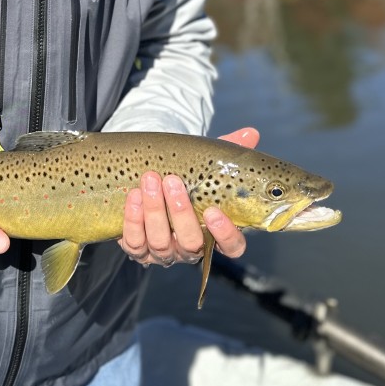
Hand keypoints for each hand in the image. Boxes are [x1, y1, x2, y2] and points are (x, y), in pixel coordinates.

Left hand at [118, 127, 259, 267]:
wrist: (153, 178)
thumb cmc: (187, 177)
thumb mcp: (207, 164)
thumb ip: (230, 152)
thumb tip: (250, 134)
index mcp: (215, 233)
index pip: (231, 247)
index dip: (224, 234)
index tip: (213, 211)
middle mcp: (191, 247)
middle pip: (190, 243)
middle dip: (180, 212)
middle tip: (172, 181)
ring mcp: (164, 251)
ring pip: (160, 242)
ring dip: (154, 211)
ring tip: (150, 180)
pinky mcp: (138, 249)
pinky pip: (135, 242)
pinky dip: (133, 220)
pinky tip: (134, 196)